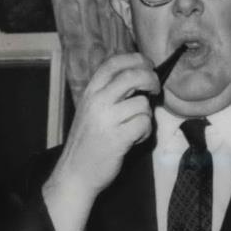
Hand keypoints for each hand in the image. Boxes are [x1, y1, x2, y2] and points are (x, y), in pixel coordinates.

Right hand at [45, 52, 156, 201]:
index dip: (135, 59)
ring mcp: (107, 119)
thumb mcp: (92, 110)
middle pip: (132, 76)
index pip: (113, 63)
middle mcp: (97, 101)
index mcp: (90, 92)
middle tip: (155, 90)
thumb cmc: (88, 141)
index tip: (148, 64)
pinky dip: (146, 132)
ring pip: (143, 104)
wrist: (75, 172)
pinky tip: (135, 138)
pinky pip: (144, 124)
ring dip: (147, 115)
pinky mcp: (118, 138)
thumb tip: (139, 76)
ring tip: (137, 126)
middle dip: (151, 80)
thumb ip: (110, 92)